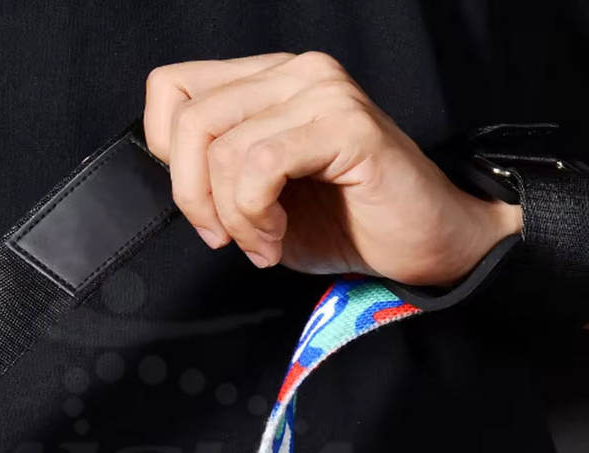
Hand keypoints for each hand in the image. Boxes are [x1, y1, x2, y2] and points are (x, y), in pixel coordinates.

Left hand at [143, 51, 521, 285]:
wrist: (422, 243)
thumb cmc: (342, 223)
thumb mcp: (259, 199)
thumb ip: (216, 173)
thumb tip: (170, 176)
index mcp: (266, 83)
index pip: (171, 89)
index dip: (166, 157)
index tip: (201, 208)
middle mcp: (294, 73)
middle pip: (188, 121)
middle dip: (191, 197)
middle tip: (223, 238)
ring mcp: (322, 92)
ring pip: (223, 147)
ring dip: (232, 217)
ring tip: (263, 243)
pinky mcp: (346, 124)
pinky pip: (262, 165)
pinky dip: (256, 216)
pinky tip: (276, 239)